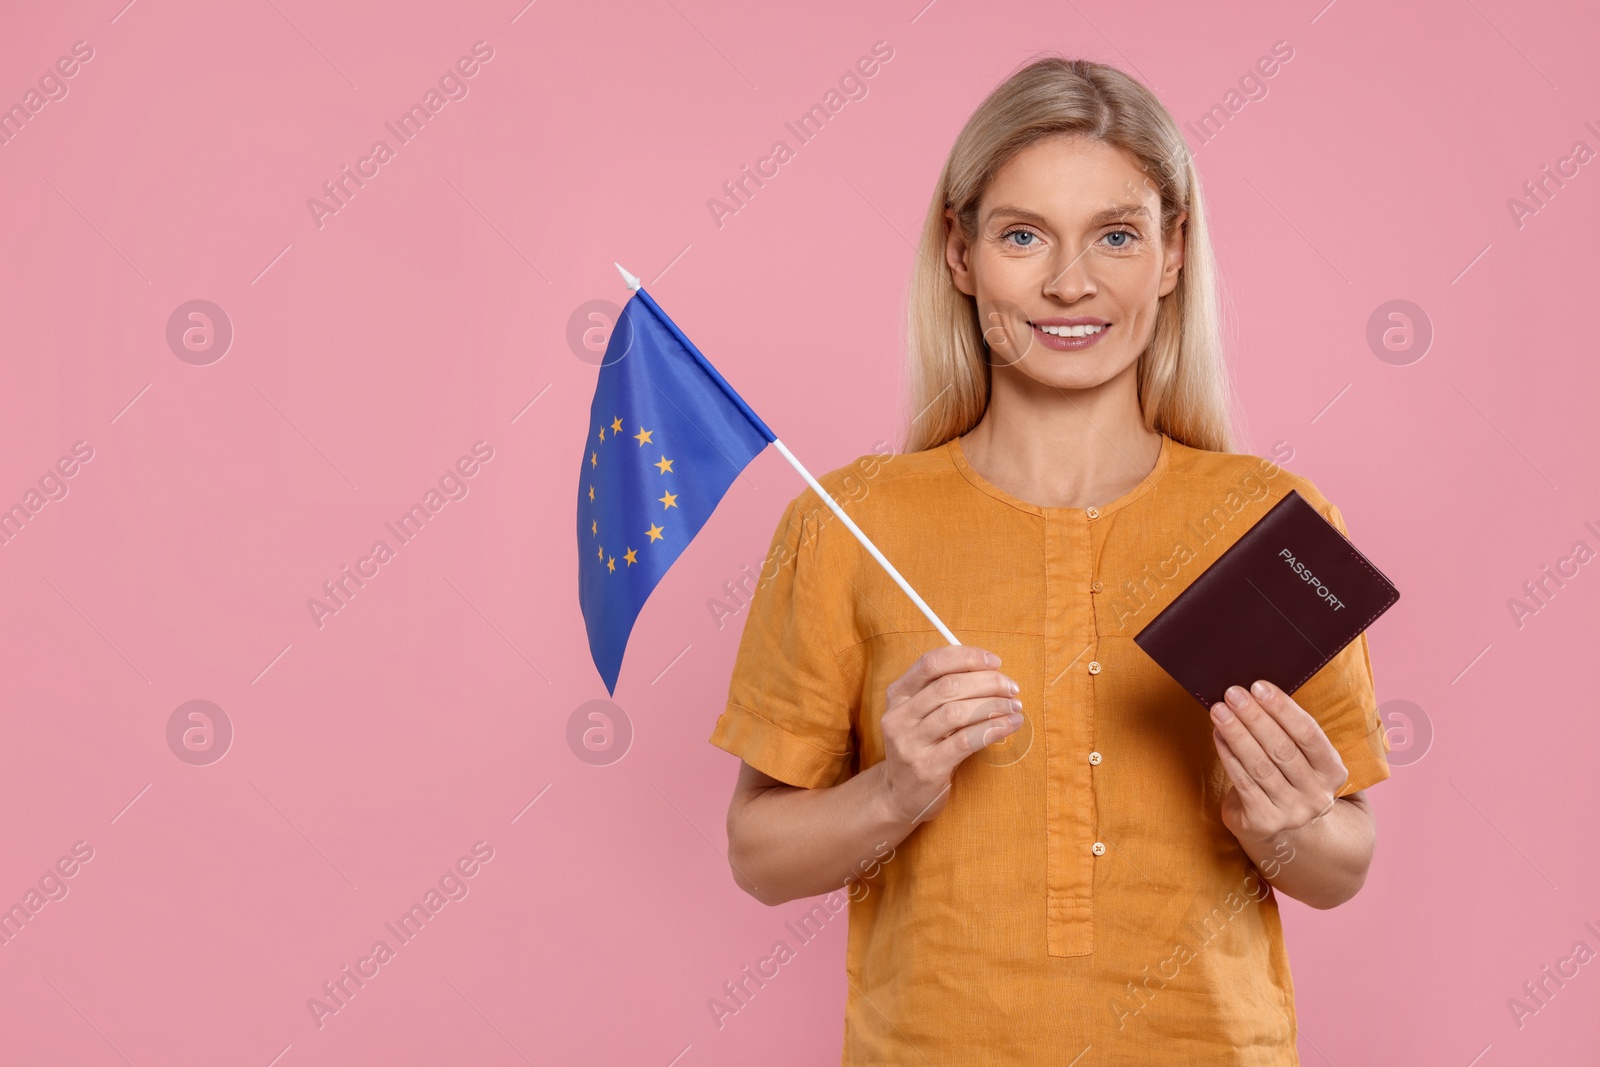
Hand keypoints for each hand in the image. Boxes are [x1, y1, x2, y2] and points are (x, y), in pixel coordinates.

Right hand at [878, 646, 1022, 826]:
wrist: (899, 794)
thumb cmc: (921, 746)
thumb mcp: (920, 713)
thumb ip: (943, 689)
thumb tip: (990, 670)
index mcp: (898, 694)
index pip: (931, 663)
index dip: (966, 657)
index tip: (995, 662)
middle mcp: (899, 716)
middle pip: (948, 686)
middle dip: (987, 682)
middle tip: (1012, 688)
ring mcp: (910, 743)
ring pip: (957, 712)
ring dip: (993, 706)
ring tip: (1014, 707)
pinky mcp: (927, 767)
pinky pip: (965, 741)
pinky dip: (992, 729)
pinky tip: (1010, 725)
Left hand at [1210, 679, 1348, 845]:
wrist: (1282, 828)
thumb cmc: (1288, 776)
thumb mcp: (1302, 758)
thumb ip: (1288, 730)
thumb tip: (1256, 692)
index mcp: (1333, 771)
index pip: (1309, 734)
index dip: (1283, 709)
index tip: (1258, 686)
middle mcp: (1317, 794)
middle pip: (1282, 749)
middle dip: (1254, 717)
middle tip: (1232, 693)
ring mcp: (1292, 811)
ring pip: (1259, 766)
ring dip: (1236, 734)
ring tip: (1219, 710)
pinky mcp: (1264, 821)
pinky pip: (1242, 782)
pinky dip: (1228, 755)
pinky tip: (1217, 735)